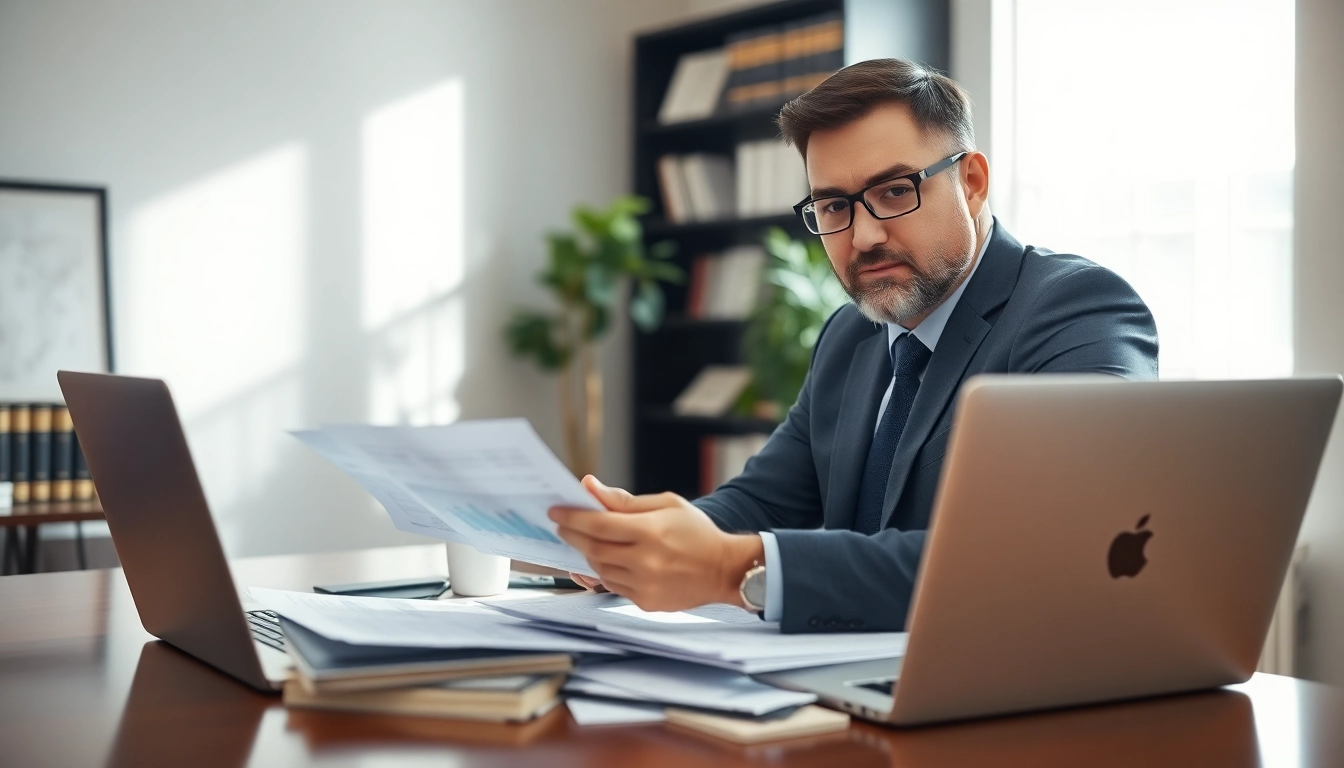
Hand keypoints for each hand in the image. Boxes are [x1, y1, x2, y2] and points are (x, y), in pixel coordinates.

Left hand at [549, 476, 762, 612]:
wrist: (724, 570)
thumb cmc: (697, 533)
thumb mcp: (666, 504)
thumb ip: (625, 500)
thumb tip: (590, 487)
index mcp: (651, 532)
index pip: (599, 524)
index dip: (573, 517)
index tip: (556, 512)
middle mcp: (646, 561)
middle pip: (594, 549)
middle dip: (573, 535)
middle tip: (563, 525)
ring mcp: (645, 585)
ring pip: (600, 569)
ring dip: (588, 554)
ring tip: (588, 541)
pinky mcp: (645, 602)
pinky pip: (613, 586)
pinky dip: (605, 571)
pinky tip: (609, 560)